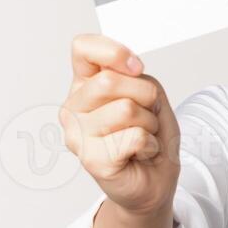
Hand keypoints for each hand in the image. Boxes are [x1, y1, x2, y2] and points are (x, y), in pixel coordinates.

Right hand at [60, 34, 179, 215]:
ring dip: (149, 123)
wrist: (154, 178)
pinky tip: (139, 153)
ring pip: (126, 109)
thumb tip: (127, 70)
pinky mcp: (90, 159)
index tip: (135, 68)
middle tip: (146, 116)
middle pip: (110, 81)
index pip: (83, 48)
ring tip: (142, 136)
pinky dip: (149, 144)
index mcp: (83, 84)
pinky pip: (134, 137)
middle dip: (145, 97)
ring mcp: (77, 134)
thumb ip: (134, 75)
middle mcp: (73, 107)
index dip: (114, 52)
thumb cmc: (149, 134)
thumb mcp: (149, 93)